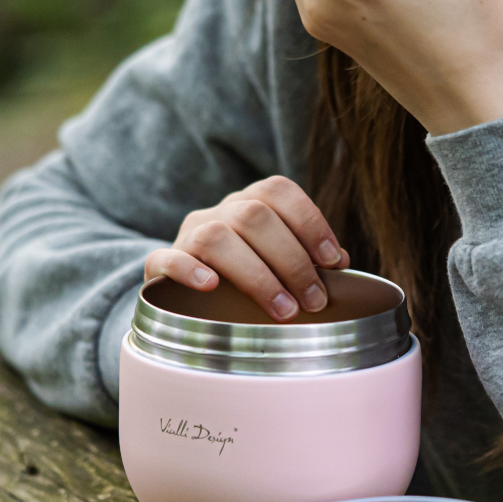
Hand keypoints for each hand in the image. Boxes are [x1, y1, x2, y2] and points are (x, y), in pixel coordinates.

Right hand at [143, 176, 347, 320]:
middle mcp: (219, 212)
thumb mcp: (277, 264)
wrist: (186, 299)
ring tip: (283, 310)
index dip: (310, 222)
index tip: (333, 261)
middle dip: (291, 260)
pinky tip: (211, 288)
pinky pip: (167, 258)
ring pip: (216, 236)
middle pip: (253, 216)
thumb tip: (343, 265)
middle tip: (314, 300)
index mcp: (250, 204)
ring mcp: (188, 236)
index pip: (278, 191)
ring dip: (256, 275)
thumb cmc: (246, 281)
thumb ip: (308, 259)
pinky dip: (189, 270)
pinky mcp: (159, 266)